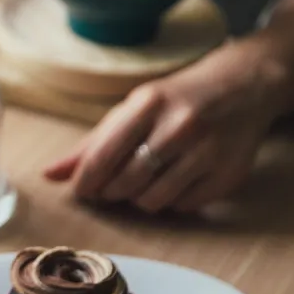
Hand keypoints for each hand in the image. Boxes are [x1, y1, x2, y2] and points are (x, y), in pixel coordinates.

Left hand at [43, 45, 280, 212]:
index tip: (80, 191)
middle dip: (111, 191)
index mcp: (149, 104)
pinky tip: (175, 180)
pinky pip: (183, 207)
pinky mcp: (229, 175)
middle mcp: (180, 126)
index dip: (85, 181)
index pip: (103, 155)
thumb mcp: (132, 109)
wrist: (243, 87)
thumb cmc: (175, 100)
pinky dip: (172, 201)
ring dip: (140, 199)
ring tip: (145, 180)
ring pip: (153, 200)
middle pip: (126, 183)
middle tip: (114, 184)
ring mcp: (209, 152)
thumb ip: (91, 144)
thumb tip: (49, 175)